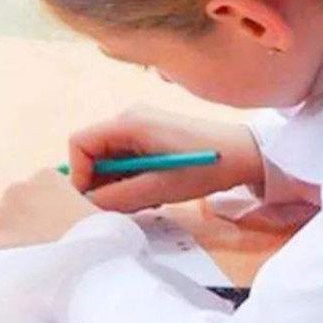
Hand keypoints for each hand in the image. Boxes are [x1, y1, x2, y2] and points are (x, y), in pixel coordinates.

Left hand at [0, 169, 98, 271]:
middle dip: (26, 229)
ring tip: (32, 272)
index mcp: (46, 178)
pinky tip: (14, 281)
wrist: (84, 276)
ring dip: (9, 248)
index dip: (53, 213)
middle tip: (48, 254)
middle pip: (14, 211)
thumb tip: (91, 220)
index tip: (63, 231)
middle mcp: (15, 193)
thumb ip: (92, 210)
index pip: (41, 189)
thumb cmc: (102, 245)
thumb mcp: (109, 216)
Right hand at [67, 106, 262, 212]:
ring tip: (149, 197)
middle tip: (127, 204)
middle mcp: (130, 118)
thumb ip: (117, 198)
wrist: (243, 153)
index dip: (78, 174)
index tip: (94, 200)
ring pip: (111, 160)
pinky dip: (134, 178)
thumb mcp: (159, 188)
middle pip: (94, 153)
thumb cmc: (204, 167)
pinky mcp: (153, 134)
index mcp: (129, 123)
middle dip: (104, 183)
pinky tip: (157, 189)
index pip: (79, 144)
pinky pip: (128, 159)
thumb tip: (86, 205)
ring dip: (121, 184)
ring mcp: (142, 125)